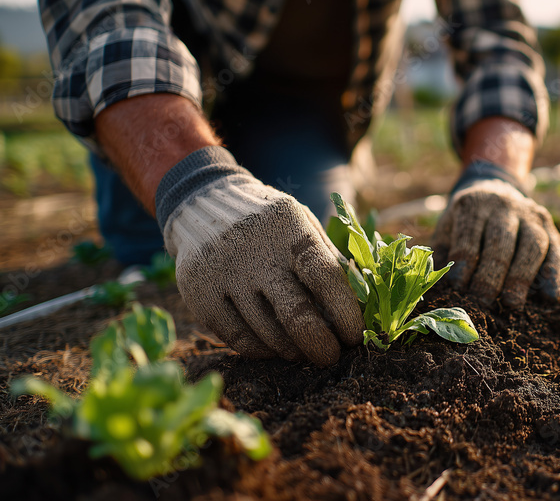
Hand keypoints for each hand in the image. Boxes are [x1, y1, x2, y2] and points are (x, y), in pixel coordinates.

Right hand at [160, 148, 362, 365]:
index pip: (324, 276)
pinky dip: (262, 350)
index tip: (355, 336)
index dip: (344, 312)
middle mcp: (253, 249)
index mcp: (288, 228)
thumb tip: (360, 308)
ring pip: (267, 333)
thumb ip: (328, 260)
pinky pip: (237, 339)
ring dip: (292, 349)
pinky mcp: (199, 294)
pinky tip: (275, 347)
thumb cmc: (269, 222)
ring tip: (304, 350)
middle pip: (295, 313)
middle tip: (331, 356)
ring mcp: (222, 273)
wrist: (203, 203)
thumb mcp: (303, 224)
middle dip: (320, 344)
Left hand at [432, 178, 559, 307]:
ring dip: (526, 276)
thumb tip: (440, 288)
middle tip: (486, 302)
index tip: (459, 288)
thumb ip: (443, 254)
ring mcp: (536, 217)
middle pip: (504, 241)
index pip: (470, 235)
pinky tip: (557, 298)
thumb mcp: (447, 228)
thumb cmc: (465, 221)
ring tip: (515, 304)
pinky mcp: (556, 231)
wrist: (495, 188)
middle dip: (494, 275)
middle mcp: (508, 206)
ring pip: (537, 244)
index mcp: (475, 204)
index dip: (465, 263)